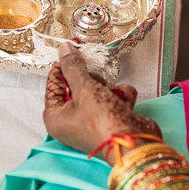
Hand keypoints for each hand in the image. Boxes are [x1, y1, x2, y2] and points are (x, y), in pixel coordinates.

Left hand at [43, 43, 159, 161]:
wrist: (134, 144)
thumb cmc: (102, 121)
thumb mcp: (84, 89)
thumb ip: (72, 67)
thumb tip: (63, 48)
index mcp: (56, 116)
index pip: (54, 81)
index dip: (64, 63)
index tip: (74, 45)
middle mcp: (71, 119)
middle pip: (78, 83)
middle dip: (93, 80)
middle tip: (97, 84)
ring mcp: (92, 119)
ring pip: (98, 88)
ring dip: (109, 89)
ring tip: (113, 98)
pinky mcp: (110, 118)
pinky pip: (113, 97)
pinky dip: (121, 98)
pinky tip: (125, 105)